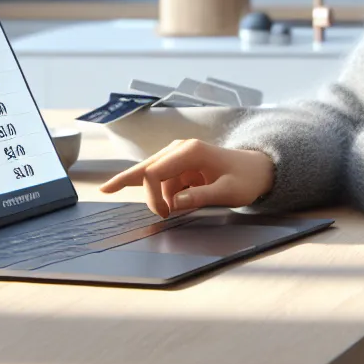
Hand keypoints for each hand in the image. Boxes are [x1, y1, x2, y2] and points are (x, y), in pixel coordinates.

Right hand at [98, 140, 275, 217]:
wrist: (259, 169)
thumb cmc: (246, 179)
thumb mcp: (228, 192)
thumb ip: (201, 197)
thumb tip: (174, 203)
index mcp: (190, 152)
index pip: (154, 172)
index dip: (152, 196)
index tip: (164, 214)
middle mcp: (180, 149)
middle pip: (146, 167)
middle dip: (127, 180)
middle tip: (104, 189)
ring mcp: (179, 156)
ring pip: (154, 176)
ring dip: (158, 195)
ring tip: (172, 211)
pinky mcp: (181, 164)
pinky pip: (165, 180)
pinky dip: (164, 193)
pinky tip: (175, 202)